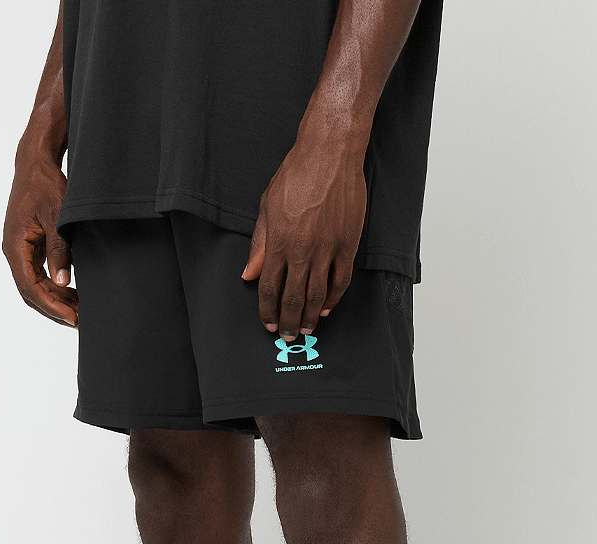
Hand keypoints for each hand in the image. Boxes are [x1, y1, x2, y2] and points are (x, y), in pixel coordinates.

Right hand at [3, 152, 76, 326]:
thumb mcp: (56, 216)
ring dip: (55, 300)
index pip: (31, 287)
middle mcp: (13, 251)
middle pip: (31, 292)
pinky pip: (39, 275)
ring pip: (35, 286)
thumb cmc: (45, 185)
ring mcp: (20, 250)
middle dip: (54, 308)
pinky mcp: (29, 247)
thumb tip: (61, 282)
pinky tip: (73, 294)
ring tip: (79, 310)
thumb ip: (59, 249)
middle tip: (79, 321)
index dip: (52, 305)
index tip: (72, 317)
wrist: (36, 164)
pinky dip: (54, 288)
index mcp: (15, 245)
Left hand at [242, 130, 366, 339]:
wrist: (329, 155)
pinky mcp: (347, 245)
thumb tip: (250, 274)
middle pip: (293, 298)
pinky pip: (341, 280)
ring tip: (305, 329)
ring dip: (309, 316)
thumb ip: (259, 245)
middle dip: (287, 321)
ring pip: (317, 295)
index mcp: (279, 242)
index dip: (267, 310)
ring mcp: (327, 249)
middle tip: (286, 335)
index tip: (267, 323)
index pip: (270, 288)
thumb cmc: (296, 175)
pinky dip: (333, 298)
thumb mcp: (267, 207)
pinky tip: (326, 307)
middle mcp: (302, 250)